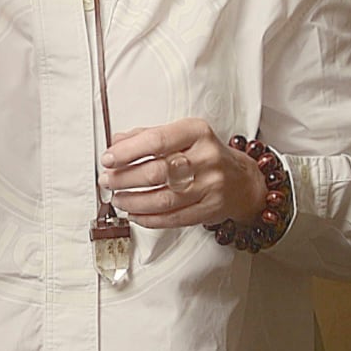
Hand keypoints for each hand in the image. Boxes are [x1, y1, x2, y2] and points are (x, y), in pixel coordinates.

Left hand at [101, 119, 266, 229]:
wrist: (242, 180)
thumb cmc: (206, 154)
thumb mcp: (182, 135)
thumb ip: (148, 136)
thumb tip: (116, 143)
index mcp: (197, 132)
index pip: (156, 141)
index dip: (127, 152)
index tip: (108, 159)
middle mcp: (206, 158)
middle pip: (157, 172)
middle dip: (125, 178)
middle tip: (107, 181)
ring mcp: (210, 185)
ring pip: (163, 199)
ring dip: (133, 201)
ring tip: (118, 198)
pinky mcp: (210, 209)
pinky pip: (174, 218)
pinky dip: (149, 219)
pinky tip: (135, 214)